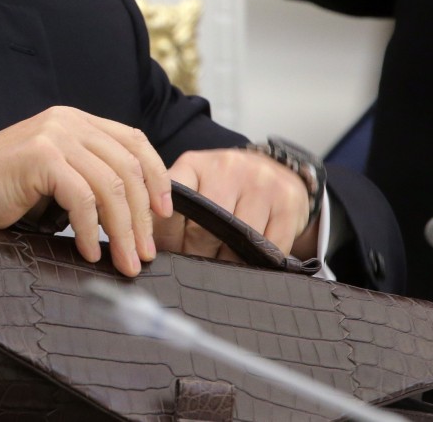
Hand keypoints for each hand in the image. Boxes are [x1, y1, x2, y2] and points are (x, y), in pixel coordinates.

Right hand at [0, 106, 173, 276]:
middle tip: (143, 254)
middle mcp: (67, 121)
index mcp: (73, 121)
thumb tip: (130, 213)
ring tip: (123, 262)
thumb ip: (85, 178)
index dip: (155, 178)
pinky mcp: (40, 156)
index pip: (133, 142)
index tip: (163, 215)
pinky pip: (83, 198)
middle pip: (128, 166)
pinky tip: (88, 252)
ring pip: (111, 185)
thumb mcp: (50, 176)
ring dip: (123, 230)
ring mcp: (53, 135)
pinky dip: (91, 230)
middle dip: (142, 216)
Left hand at [158, 148, 315, 261]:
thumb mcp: (194, 186)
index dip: (167, 237)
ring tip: (221, 265)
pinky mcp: (287, 202)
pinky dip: (258, 261)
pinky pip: (270, 247)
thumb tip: (145, 248)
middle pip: (205, 231)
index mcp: (195, 165)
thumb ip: (170, 211)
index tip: (163, 255)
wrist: (273, 169)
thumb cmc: (225, 185)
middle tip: (193, 267)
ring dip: (227, 262)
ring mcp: (260, 183)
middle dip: (196, 255)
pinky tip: (250, 260)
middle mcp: (228, 169)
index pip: (174, 206)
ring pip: (238, 241)